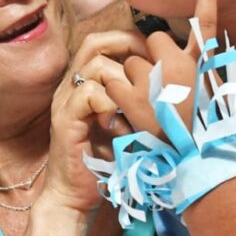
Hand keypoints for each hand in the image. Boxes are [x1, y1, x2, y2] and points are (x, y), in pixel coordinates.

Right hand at [44, 28, 147, 212]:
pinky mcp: (65, 120)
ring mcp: (66, 101)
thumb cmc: (105, 162)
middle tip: (151, 64)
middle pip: (94, 43)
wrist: (75, 196)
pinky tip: (120, 126)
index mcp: (86, 82)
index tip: (157, 53)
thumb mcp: (126, 123)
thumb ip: (137, 100)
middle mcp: (72, 86)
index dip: (131, 39)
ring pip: (96, 66)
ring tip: (136, 107)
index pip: (104, 42)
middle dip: (127, 46)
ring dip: (124, 83)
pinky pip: (89, 94)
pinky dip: (111, 105)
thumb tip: (170, 80)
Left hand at [108, 0, 218, 137]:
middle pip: (151, 44)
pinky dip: (117, 98)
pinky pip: (114, 85)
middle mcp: (177, 67)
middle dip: (152, 61)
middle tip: (161, 90)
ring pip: (129, 64)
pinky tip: (128, 114)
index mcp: (202, 63)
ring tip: (147, 106)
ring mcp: (152, 82)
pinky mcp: (131, 101)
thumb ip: (210, 60)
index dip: (185, 36)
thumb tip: (214, 27)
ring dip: (133, 80)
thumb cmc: (210, 130)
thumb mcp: (219, 89)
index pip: (199, 24)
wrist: (197, 163)